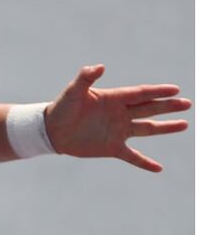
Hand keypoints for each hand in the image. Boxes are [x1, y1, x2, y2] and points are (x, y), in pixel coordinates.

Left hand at [44, 65, 190, 171]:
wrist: (51, 131)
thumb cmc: (61, 107)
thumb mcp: (73, 92)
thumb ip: (85, 78)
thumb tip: (99, 66)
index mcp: (113, 99)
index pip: (140, 94)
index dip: (157, 91)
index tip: (175, 89)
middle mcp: (119, 114)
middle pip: (149, 109)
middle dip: (168, 106)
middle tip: (187, 103)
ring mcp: (118, 131)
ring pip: (146, 129)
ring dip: (165, 127)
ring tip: (183, 124)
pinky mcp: (112, 147)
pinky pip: (132, 156)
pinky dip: (144, 162)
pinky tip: (158, 168)